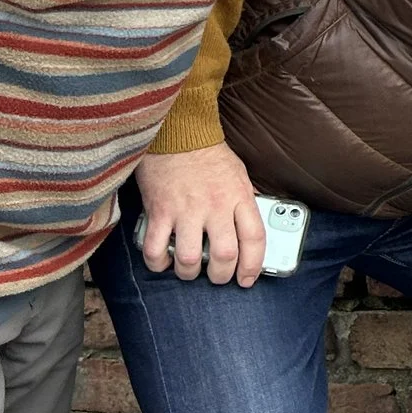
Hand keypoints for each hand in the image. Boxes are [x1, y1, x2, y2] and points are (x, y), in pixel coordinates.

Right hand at [134, 144, 266, 286]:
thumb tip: (251, 225)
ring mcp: (186, 210)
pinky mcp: (159, 211)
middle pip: (224, 256)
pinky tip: (162, 260)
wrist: (177, 133)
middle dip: (221, 276)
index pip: (255, 239)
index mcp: (239, 197)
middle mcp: (215, 206)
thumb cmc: (208, 154)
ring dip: (189, 273)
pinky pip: (155, 248)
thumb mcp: (239, 174)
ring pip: (189, 259)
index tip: (247, 279)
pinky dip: (157, 262)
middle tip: (217, 277)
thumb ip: (244, 202)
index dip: (253, 266)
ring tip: (189, 269)